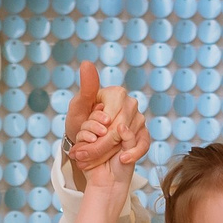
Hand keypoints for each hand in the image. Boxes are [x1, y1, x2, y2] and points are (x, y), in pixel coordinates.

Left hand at [62, 63, 145, 186]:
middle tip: (81, 154)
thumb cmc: (80, 125)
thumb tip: (86, 63)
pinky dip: (132, 154)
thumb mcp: (78, 108)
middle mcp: (131, 103)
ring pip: (128, 138)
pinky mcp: (144, 134)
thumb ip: (85, 88)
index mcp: (116, 93)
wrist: (85, 147)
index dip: (94, 130)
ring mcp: (139, 119)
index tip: (83, 136)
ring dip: (108, 152)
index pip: (109, 115)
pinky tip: (121, 159)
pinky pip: (143, 145)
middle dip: (99, 145)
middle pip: (118, 128)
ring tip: (90, 159)